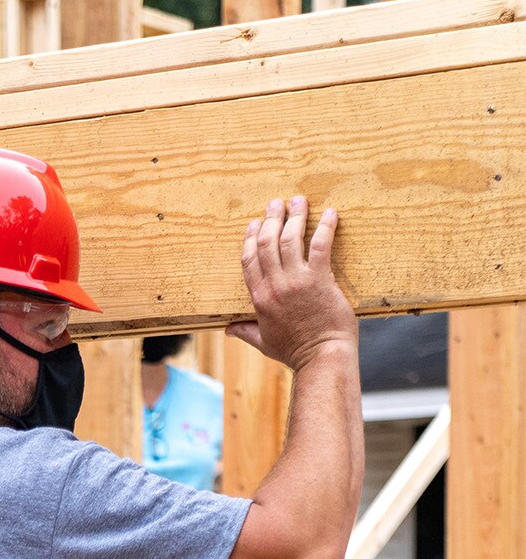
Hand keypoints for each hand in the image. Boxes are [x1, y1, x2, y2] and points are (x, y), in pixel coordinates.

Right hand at [226, 198, 356, 371]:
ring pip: (290, 239)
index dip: (251, 237)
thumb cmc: (295, 352)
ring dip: (294, 216)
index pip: (249, 260)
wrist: (321, 357)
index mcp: (259, 298)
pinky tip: (330, 213)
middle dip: (271, 218)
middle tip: (277, 203)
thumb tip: (228, 330)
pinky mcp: (319, 279)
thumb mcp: (264, 342)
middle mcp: (274, 286)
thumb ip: (245, 331)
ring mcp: (296, 281)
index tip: (255, 223)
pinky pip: (320, 245)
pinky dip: (325, 226)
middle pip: (267, 243)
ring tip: (299, 201)